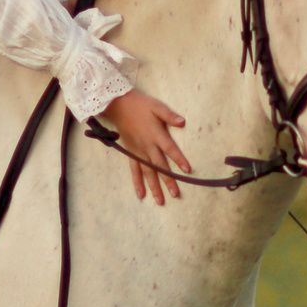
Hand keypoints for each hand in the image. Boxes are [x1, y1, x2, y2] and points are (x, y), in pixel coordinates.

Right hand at [102, 89, 195, 204]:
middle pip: (159, 165)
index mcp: (156, 134)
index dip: (178, 159)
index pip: (170, 149)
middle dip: (168, 180)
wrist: (119, 105)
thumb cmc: (141, 105)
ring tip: (160, 201)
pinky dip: (137, 182)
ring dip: (154, 187)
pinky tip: (141, 195)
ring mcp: (138, 151)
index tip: (187, 170)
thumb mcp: (157, 106)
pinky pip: (135, 170)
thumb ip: (169, 115)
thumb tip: (183, 122)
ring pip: (147, 172)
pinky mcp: (131, 153)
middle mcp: (147, 146)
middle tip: (176, 194)